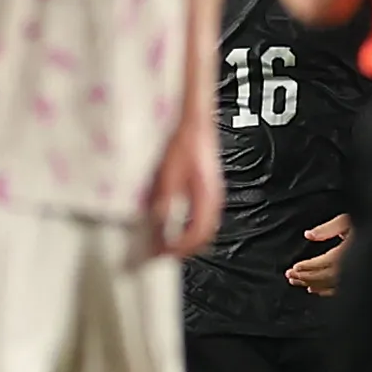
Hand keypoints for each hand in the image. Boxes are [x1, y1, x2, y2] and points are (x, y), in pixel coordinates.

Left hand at [142, 110, 223, 259]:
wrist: (193, 117)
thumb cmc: (184, 137)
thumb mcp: (168, 171)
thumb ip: (165, 199)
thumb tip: (158, 223)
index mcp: (207, 196)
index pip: (198, 235)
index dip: (178, 249)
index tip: (159, 253)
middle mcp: (213, 196)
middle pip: (202, 235)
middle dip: (180, 248)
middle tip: (158, 253)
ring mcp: (211, 191)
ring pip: (201, 225)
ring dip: (181, 236)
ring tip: (160, 240)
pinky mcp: (205, 185)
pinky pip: (197, 213)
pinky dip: (183, 222)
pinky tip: (166, 220)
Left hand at [283, 214, 351, 295]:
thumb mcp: (350, 219)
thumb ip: (329, 227)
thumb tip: (308, 235)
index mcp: (349, 251)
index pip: (324, 262)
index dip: (308, 266)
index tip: (294, 268)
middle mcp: (353, 266)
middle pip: (325, 276)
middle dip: (306, 277)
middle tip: (290, 277)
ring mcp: (358, 276)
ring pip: (331, 285)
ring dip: (313, 285)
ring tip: (299, 283)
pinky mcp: (362, 280)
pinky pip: (341, 290)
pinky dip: (326, 291)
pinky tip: (316, 290)